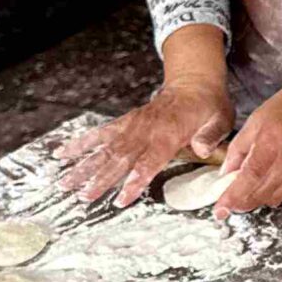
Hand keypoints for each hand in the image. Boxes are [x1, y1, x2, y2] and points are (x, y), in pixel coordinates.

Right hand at [59, 76, 233, 205]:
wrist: (194, 83)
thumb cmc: (208, 105)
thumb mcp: (220, 118)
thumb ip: (210, 135)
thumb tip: (202, 149)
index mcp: (169, 132)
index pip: (149, 161)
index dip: (135, 180)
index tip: (121, 198)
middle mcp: (145, 129)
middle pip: (119, 158)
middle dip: (100, 179)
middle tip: (83, 197)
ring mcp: (132, 125)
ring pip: (104, 148)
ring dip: (83, 166)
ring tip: (64, 183)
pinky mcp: (124, 122)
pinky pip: (99, 134)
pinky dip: (80, 143)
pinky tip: (61, 154)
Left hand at [214, 80, 281, 216]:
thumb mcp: (256, 120)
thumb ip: (239, 148)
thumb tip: (226, 174)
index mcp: (272, 140)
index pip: (250, 177)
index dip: (234, 196)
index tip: (221, 209)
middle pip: (263, 192)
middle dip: (243, 202)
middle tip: (232, 205)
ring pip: (277, 196)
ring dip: (260, 200)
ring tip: (249, 196)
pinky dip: (278, 193)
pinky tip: (270, 188)